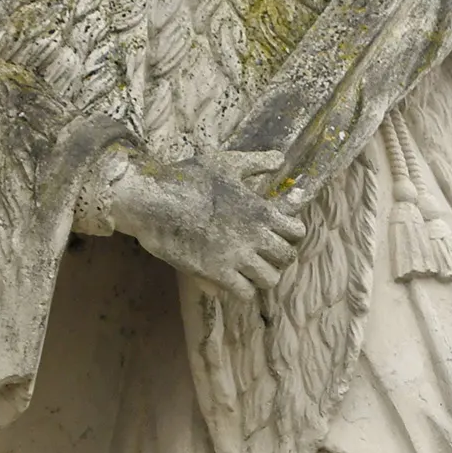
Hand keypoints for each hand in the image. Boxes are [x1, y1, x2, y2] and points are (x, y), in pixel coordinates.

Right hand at [106, 147, 305, 298]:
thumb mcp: (226, 162)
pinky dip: (242, 289)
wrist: (154, 201)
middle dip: (278, 257)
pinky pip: (245, 294)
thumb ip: (256, 162)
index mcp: (260, 211)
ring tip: (249, 270)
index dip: (291, 234)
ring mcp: (237, 257)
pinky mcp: (217, 274)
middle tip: (264, 254)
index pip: (296, 232)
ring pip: (269, 279)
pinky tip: (232, 280)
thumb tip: (279, 159)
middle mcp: (254, 236)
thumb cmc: (189, 178)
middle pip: (286, 258)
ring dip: (261, 276)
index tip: (278, 234)